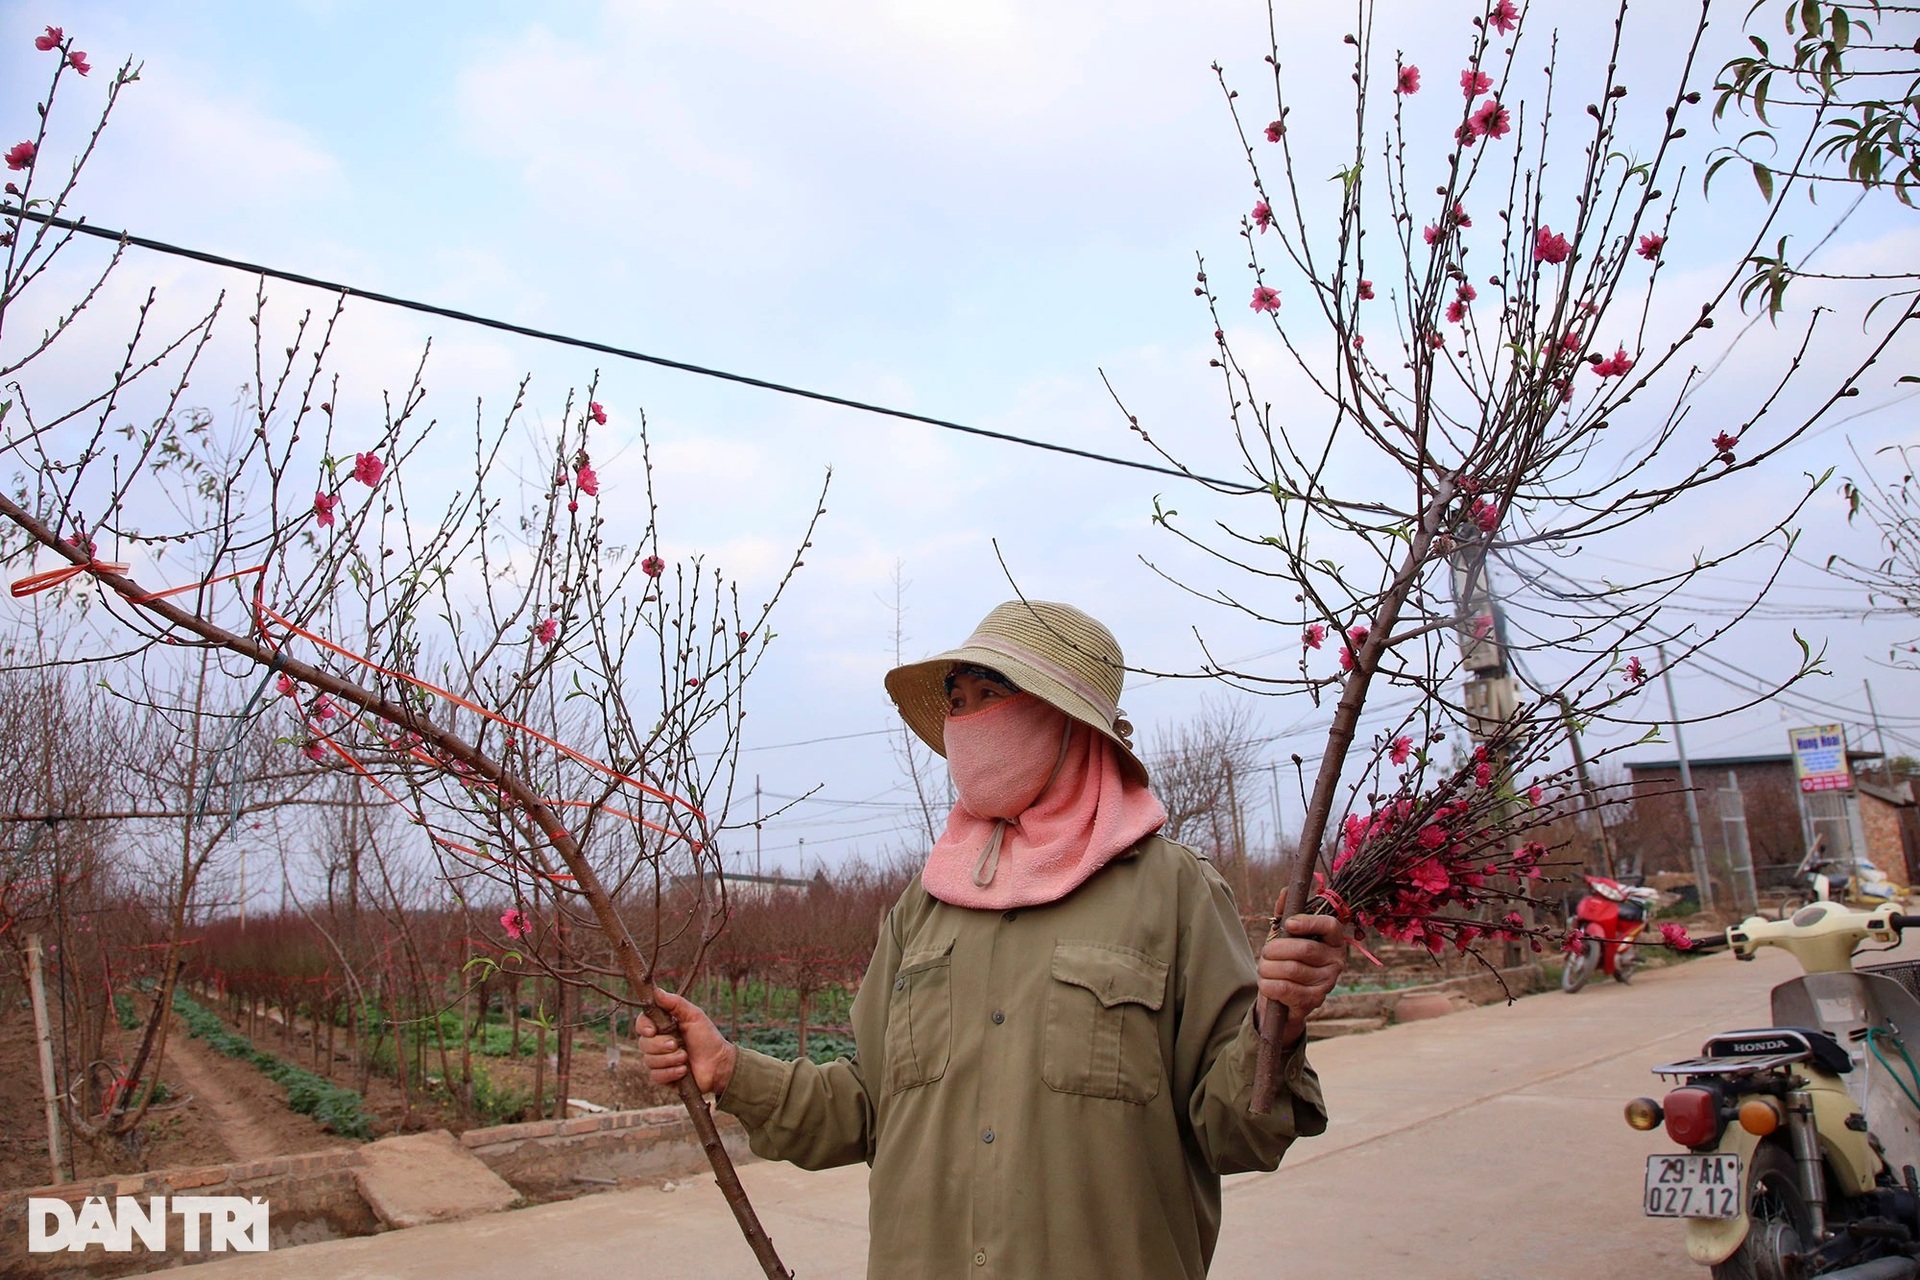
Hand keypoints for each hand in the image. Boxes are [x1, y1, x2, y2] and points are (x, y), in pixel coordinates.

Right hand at [636, 989, 737, 1095]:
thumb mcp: (694, 1016)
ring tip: (685, 1058)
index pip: (641, 1024)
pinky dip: (670, 1073)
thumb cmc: (707, 1037)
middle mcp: (658, 1043)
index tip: (652, 1031)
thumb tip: (656, 991)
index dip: (643, 1027)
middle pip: (643, 1044)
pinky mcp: (663, 1077)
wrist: (719, 1063)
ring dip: (669, 1059)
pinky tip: (683, 1070)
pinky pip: (655, 1076)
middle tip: (677, 1044)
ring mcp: (659, 1061)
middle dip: (661, 1045)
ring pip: (649, 1061)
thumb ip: (675, 1003)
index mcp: (662, 1027)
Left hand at [1257, 914, 1348, 1047]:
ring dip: (1269, 968)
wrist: (1286, 998)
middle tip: (1265, 952)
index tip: (1289, 923)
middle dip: (1277, 949)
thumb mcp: (1285, 936)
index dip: (1309, 922)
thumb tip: (1286, 891)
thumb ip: (1285, 913)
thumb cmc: (1287, 959)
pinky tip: (1265, 982)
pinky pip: (1285, 989)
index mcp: (1333, 940)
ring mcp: (1328, 982)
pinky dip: (1268, 984)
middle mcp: (1337, 961)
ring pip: (1292, 969)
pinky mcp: (1314, 1000)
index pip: (1330, 926)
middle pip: (1305, 949)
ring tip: (1263, 968)